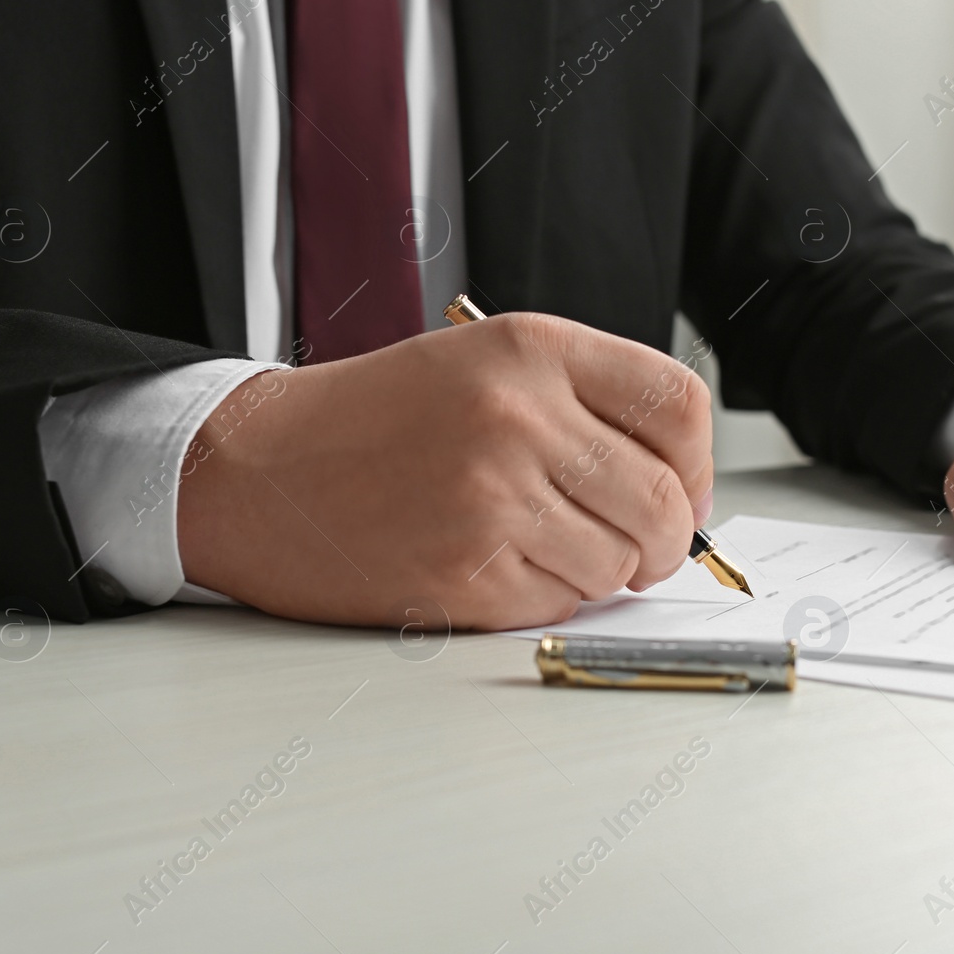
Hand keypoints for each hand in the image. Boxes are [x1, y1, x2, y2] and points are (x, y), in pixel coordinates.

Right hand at [176, 314, 712, 629]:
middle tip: (630, 545)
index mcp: (532, 349)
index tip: (682, 489)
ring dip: (598, 572)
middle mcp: (519, 415)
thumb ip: (583, 406)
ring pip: (620, 564)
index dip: (699, 465)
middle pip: (666, 501)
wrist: (254, 469)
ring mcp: (492, 495)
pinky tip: (491, 565)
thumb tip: (684, 488)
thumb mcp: (480, 364)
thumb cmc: (368, 421)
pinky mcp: (465, 572)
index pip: (681, 406)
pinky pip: (560, 603)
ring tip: (537, 545)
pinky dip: (544, 598)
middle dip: (662, 540)